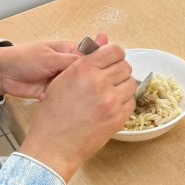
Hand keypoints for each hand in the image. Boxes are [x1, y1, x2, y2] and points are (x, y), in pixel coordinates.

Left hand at [0, 37, 106, 99]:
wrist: (4, 74)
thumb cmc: (24, 58)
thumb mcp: (50, 58)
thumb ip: (71, 61)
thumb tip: (93, 61)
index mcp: (70, 51)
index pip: (95, 55)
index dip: (106, 63)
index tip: (115, 72)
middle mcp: (70, 65)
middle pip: (92, 73)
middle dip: (100, 81)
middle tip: (109, 88)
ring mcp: (65, 80)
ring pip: (83, 87)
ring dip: (89, 92)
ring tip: (100, 98)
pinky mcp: (58, 92)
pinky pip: (72, 97)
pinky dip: (77, 101)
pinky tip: (86, 106)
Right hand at [19, 40, 135, 182]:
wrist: (54, 145)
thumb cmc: (53, 114)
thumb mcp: (62, 80)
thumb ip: (84, 60)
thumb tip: (102, 39)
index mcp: (83, 69)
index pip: (114, 50)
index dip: (114, 54)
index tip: (112, 60)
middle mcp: (99, 82)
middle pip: (125, 66)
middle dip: (119, 71)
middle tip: (109, 79)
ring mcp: (111, 101)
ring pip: (131, 84)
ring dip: (123, 87)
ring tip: (109, 94)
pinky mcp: (118, 118)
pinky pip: (131, 102)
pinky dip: (124, 103)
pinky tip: (111, 107)